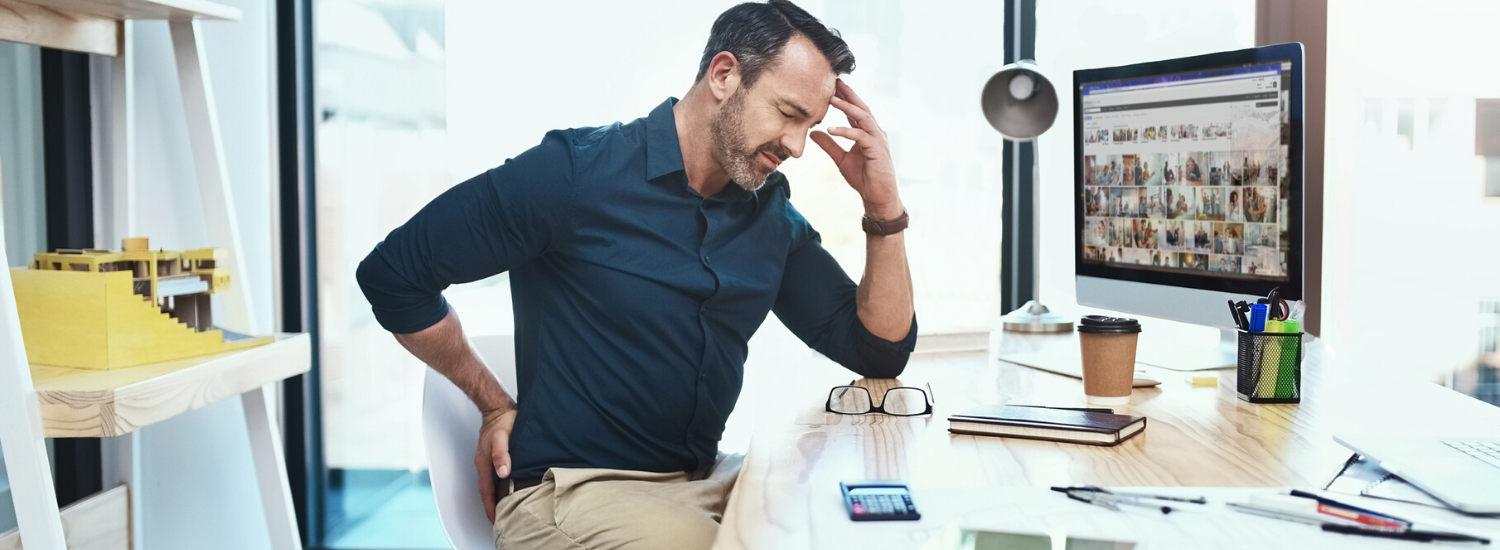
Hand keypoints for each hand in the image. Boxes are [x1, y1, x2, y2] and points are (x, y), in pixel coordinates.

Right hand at [476, 407, 516, 522]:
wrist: (498, 407)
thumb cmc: (502, 420)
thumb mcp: (503, 437)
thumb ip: (502, 454)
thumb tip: (503, 472)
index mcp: (484, 462)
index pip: (486, 491)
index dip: (490, 506)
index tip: (494, 519)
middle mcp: (483, 463)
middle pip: (486, 490)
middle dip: (491, 506)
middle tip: (498, 520)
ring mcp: (487, 459)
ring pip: (489, 484)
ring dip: (494, 497)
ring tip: (502, 509)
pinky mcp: (493, 455)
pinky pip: (493, 476)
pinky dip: (497, 487)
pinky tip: (505, 488)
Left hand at [810, 80, 902, 219]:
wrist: (877, 197)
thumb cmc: (864, 178)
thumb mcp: (841, 159)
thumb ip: (829, 145)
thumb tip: (813, 133)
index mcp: (867, 133)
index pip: (856, 111)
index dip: (845, 98)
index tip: (832, 86)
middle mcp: (875, 132)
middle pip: (861, 108)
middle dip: (848, 94)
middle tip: (834, 82)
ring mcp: (878, 140)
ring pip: (863, 117)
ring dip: (847, 108)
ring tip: (831, 100)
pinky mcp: (877, 150)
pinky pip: (861, 136)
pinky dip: (846, 131)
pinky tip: (832, 129)